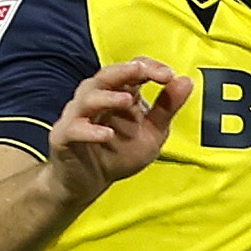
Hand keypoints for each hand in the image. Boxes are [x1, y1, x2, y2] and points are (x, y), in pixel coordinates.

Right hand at [48, 58, 192, 198]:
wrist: (90, 183)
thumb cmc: (120, 152)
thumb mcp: (152, 133)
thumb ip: (167, 108)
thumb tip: (186, 80)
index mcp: (118, 93)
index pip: (131, 70)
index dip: (148, 68)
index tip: (169, 75)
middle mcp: (95, 99)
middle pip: (105, 76)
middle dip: (123, 71)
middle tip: (142, 71)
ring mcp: (77, 117)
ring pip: (86, 98)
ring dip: (106, 97)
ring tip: (126, 100)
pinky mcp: (64, 137)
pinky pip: (73, 129)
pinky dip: (89, 130)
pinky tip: (106, 134)